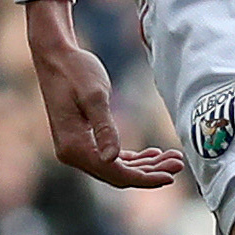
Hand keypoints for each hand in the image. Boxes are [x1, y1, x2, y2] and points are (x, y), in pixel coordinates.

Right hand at [26, 0, 180, 188]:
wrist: (55, 56)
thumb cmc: (76, 71)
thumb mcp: (95, 97)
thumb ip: (105, 128)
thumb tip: (112, 159)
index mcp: (74, 147)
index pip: (115, 173)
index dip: (144, 178)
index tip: (170, 176)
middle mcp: (72, 154)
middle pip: (117, 174)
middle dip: (150, 173)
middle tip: (178, 165)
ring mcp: (75, 148)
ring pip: (115, 167)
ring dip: (144, 166)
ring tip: (171, 159)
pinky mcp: (81, 140)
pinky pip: (109, 157)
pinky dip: (131, 158)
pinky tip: (152, 154)